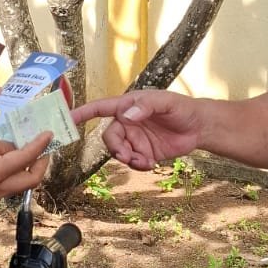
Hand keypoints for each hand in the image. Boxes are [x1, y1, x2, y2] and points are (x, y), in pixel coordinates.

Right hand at [0, 128, 50, 204]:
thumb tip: (17, 148)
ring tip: (31, 149)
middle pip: (31, 180)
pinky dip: (16, 172)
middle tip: (45, 145)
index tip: (49, 134)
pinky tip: (12, 158)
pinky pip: (9, 185)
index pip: (25, 160)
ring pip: (21, 184)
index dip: (40, 146)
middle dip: (42, 162)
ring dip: (30, 168)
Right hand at [70, 90, 202, 169]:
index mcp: (128, 106)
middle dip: (116, 148)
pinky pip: (133, 162)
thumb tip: (127, 115)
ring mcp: (135, 139)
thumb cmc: (182, 108)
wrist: (199, 127)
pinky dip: (138, 165)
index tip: (68, 119)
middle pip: (110, 138)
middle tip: (127, 156)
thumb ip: (146, 106)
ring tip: (144, 161)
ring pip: (120, 152)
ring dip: (128, 159)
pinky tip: (151, 164)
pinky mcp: (144, 153)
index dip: (83, 113)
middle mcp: (127, 122)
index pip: (100, 108)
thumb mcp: (165, 102)